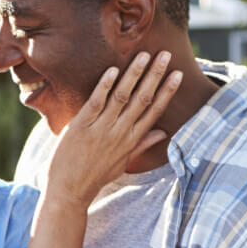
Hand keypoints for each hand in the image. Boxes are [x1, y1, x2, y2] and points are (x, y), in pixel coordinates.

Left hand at [46, 50, 180, 207]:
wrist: (69, 192)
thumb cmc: (95, 176)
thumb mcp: (123, 162)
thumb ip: (142, 145)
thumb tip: (162, 133)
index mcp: (131, 140)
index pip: (154, 111)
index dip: (166, 92)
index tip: (177, 74)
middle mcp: (120, 133)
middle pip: (142, 100)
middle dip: (155, 76)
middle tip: (165, 55)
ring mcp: (101, 129)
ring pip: (121, 97)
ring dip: (134, 75)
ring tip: (144, 55)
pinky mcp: (81, 127)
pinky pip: (95, 103)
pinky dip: (104, 86)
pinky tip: (112, 69)